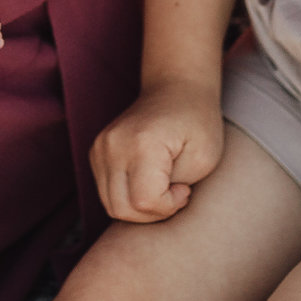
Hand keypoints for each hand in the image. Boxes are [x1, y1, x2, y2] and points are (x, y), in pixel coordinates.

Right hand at [90, 76, 226, 222]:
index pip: (143, 202)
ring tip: (162, 187)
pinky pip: (107, 193)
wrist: (176, 88)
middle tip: (175, 192)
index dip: (168, 206)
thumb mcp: (204, 158)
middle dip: (153, 213)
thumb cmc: (197, 123)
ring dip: (139, 208)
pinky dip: (127, 197)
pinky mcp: (96, 152)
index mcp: (141, 143)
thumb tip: (152, 204)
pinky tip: (148, 182)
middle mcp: (113, 145)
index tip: (185, 189)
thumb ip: (176, 190)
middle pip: (121, 209)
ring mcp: (100, 148)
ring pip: (110, 205)